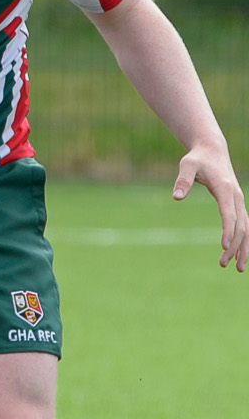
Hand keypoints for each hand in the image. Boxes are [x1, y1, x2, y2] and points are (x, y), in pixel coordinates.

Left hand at [173, 142, 247, 271]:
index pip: (229, 214)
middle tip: (224, 264)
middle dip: (234, 246)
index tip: (223, 246)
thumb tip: (176, 197)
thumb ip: (182, 180)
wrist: (213, 150)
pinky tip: (239, 255)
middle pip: (241, 225)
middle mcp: (237, 197)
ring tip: (237, 268)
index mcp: (225, 189)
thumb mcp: (186, 165)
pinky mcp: (237, 204)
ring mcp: (239, 201)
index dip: (227, 230)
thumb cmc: (198, 158)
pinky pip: (244, 225)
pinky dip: (244, 241)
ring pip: (246, 228)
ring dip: (243, 248)